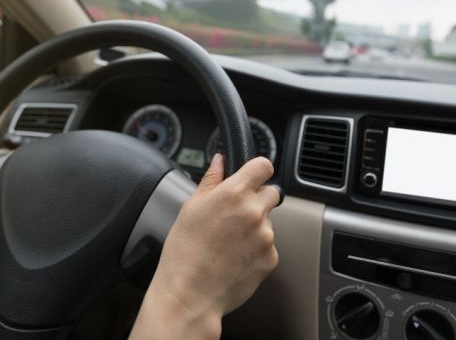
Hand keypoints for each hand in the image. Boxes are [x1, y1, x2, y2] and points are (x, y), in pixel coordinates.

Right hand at [130, 154, 279, 339]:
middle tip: (235, 214)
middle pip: (271, 193)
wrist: (190, 294)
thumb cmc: (184, 252)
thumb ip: (211, 180)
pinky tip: (235, 257)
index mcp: (234, 193)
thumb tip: (220, 161)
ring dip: (256, 226)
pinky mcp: (271, 258)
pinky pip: (269, 245)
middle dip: (257, 199)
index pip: (264, 166)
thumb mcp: (191, 207)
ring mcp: (266, 236)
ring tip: (229, 241)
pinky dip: (256, 249)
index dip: (258, 170)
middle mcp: (255, 212)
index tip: (253, 176)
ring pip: (268, 221)